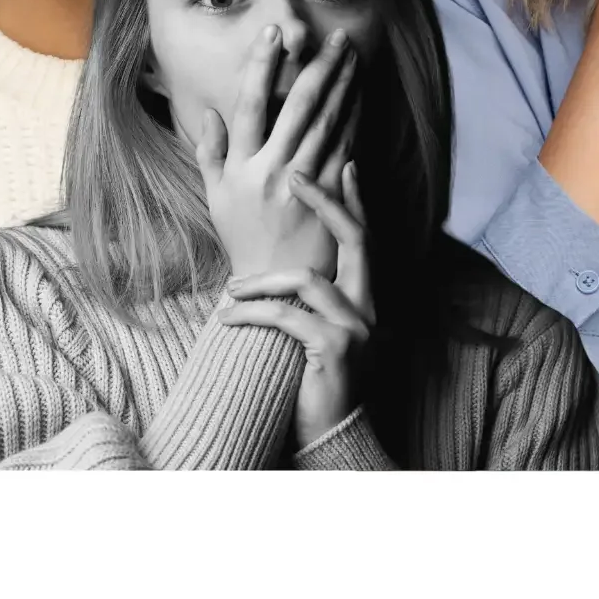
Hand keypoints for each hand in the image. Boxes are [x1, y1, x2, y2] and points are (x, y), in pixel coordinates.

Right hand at [196, 27, 357, 282]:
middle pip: (299, 107)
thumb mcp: (215, 197)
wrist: (275, 285)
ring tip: (353, 55)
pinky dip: (355, 117)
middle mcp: (272, 171)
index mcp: (240, 167)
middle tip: (336, 37)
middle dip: (319, 67)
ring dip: (343, 85)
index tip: (273, 33)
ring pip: (328, 122)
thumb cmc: (242, 236)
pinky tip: (360, 94)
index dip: (262, 66)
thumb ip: (210, 153)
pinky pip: (346, 147)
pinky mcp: (331, 196)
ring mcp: (304, 183)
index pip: (250, 105)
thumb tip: (210, 112)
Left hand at [218, 163, 374, 447]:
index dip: (355, 200)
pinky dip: (252, 314)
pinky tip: (228, 318)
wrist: (331, 434)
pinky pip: (287, 317)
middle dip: (324, 203)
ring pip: (307, 280)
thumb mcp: (320, 332)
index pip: (365, 237)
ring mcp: (357, 327)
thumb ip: (314, 298)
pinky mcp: (334, 349)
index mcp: (367, 298)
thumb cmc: (317, 379)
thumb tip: (288, 266)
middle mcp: (370, 307)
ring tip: (229, 291)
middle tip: (293, 175)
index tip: (346, 163)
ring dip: (261, 281)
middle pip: (355, 239)